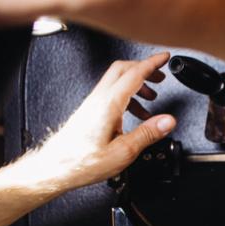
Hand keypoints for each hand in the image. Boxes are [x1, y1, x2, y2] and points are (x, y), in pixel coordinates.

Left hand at [33, 52, 175, 189]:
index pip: (134, 74)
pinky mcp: (89, 111)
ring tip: (150, 98)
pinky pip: (110, 94)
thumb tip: (167, 121)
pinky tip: (133, 113)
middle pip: (123, 69)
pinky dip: (126, 97)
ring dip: (136, 84)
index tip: (164, 57)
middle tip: (160, 75)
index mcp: (109, 104)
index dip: (152, 63)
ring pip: (116, 81)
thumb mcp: (123, 152)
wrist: (56, 167)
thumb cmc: (83, 162)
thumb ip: (147, 134)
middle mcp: (99, 99)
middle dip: (144, 68)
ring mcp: (92, 103)